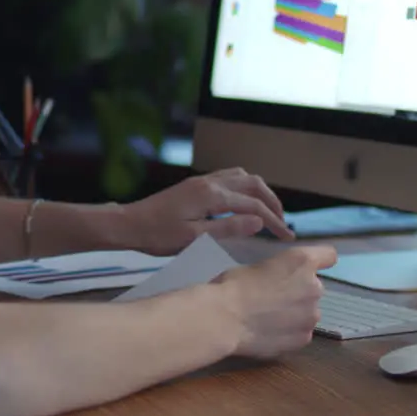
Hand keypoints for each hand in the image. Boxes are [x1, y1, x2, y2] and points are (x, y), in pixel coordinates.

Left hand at [107, 168, 293, 255]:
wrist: (128, 224)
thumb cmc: (157, 235)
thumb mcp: (194, 238)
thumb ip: (227, 229)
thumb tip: (259, 221)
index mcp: (211, 195)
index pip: (253, 205)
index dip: (274, 221)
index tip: (287, 236)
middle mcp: (209, 182)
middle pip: (253, 183)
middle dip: (272, 201)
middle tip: (282, 222)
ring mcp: (201, 181)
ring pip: (241, 177)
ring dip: (259, 191)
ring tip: (267, 212)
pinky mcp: (194, 185)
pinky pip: (228, 178)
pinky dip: (244, 188)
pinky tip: (243, 204)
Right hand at [212, 246, 336, 358]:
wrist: (223, 319)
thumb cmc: (232, 285)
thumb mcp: (257, 267)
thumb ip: (278, 272)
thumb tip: (279, 282)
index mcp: (301, 262)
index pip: (328, 255)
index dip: (319, 261)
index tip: (307, 268)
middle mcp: (315, 287)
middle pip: (314, 287)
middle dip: (298, 291)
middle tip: (273, 298)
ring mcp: (312, 316)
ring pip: (308, 311)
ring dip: (295, 313)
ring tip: (269, 319)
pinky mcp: (304, 339)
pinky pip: (300, 332)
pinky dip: (289, 332)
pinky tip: (268, 333)